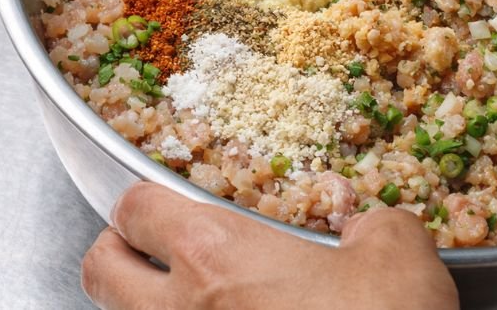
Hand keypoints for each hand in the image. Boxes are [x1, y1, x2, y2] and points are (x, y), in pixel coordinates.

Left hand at [82, 182, 458, 309]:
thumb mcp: (398, 254)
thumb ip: (376, 225)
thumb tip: (370, 230)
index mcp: (216, 254)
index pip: (136, 207)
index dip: (146, 198)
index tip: (164, 202)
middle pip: (99, 270)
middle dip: (117, 251)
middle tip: (151, 250)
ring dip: (144, 305)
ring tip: (193, 300)